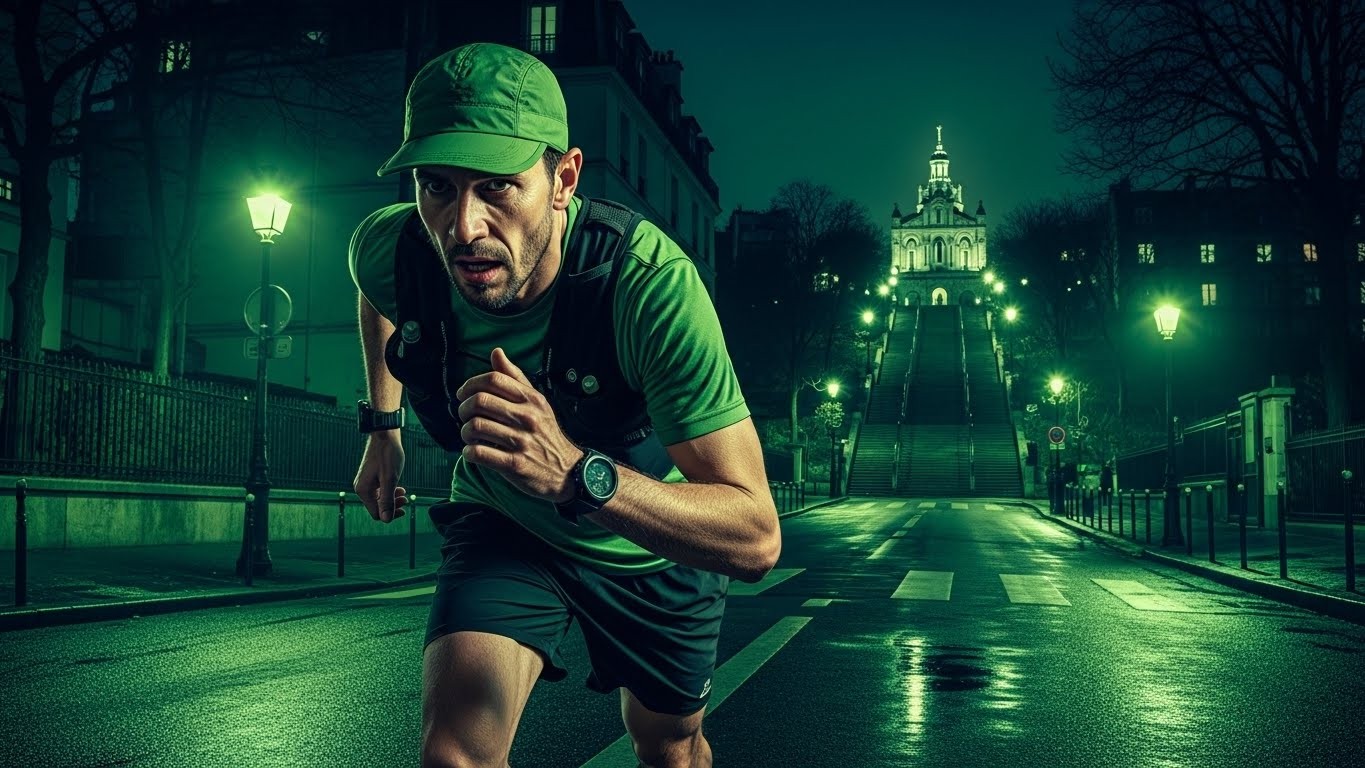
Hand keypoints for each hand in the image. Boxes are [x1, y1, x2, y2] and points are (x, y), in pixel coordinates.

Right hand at [352, 430, 408, 521]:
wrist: (384, 434)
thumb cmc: (387, 454)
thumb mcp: (390, 479)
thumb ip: (387, 500)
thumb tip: (386, 520)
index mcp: (363, 490)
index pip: (376, 514)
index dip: (391, 514)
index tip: (405, 507)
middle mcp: (361, 488)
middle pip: (377, 507)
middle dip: (393, 506)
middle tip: (406, 499)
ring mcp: (365, 482)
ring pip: (379, 499)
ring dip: (392, 498)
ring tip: (404, 493)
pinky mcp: (370, 477)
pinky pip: (379, 491)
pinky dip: (389, 491)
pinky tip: (398, 487)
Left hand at [455, 348, 582, 501]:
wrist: (567, 471)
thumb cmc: (546, 434)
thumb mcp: (537, 403)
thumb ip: (515, 378)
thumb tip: (496, 352)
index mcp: (532, 400)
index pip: (494, 379)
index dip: (471, 384)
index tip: (464, 394)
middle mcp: (527, 417)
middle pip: (480, 401)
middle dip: (463, 408)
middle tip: (464, 416)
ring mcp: (521, 442)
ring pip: (475, 427)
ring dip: (465, 432)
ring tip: (469, 436)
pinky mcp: (515, 465)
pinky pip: (480, 453)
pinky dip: (469, 452)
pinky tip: (473, 452)